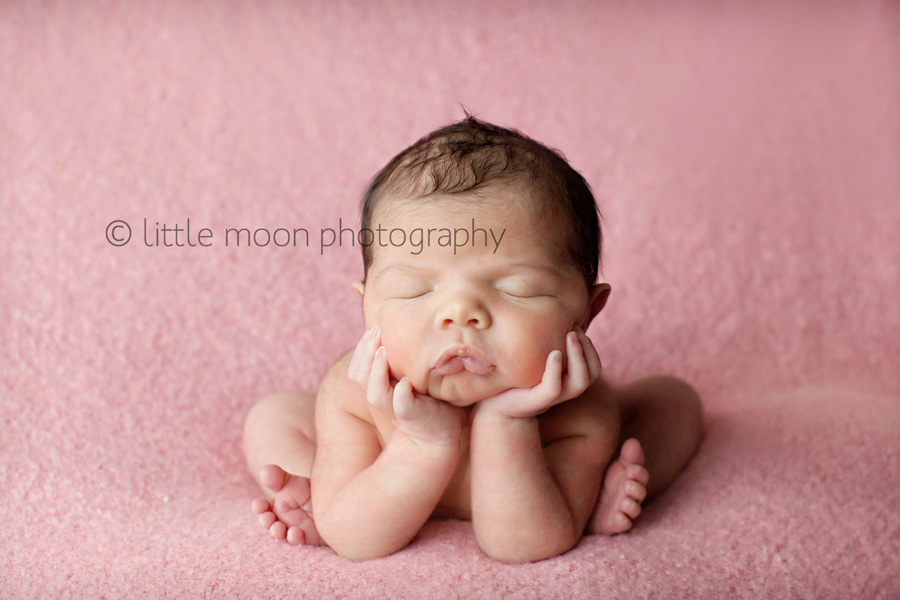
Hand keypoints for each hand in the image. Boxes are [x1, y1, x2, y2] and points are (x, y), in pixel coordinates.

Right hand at [348, 328, 461, 447]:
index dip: (361, 350)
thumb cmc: (427, 400)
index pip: (358, 369)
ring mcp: (396, 407)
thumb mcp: (412, 376)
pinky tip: (405, 383)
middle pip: (359, 377)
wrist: (440, 433)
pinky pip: (401, 406)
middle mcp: (384, 397)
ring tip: (383, 352)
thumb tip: (402, 327)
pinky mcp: (413, 416)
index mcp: (380, 386)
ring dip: (376, 371)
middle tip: (375, 331)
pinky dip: (400, 395)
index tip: (373, 329)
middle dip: (364, 353)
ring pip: (375, 394)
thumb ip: (403, 361)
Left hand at [477, 327, 601, 418]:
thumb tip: (556, 310)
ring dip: (578, 356)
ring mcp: (555, 396)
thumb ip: (548, 341)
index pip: (593, 363)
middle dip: (588, 347)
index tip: (573, 324)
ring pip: (581, 381)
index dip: (589, 344)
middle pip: (593, 370)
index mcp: (569, 377)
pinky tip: (554, 353)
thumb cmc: (515, 374)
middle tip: (573, 328)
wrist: (494, 402)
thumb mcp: (534, 355)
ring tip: (570, 335)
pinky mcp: (539, 401)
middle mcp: (566, 388)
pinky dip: (556, 370)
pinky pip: (554, 387)